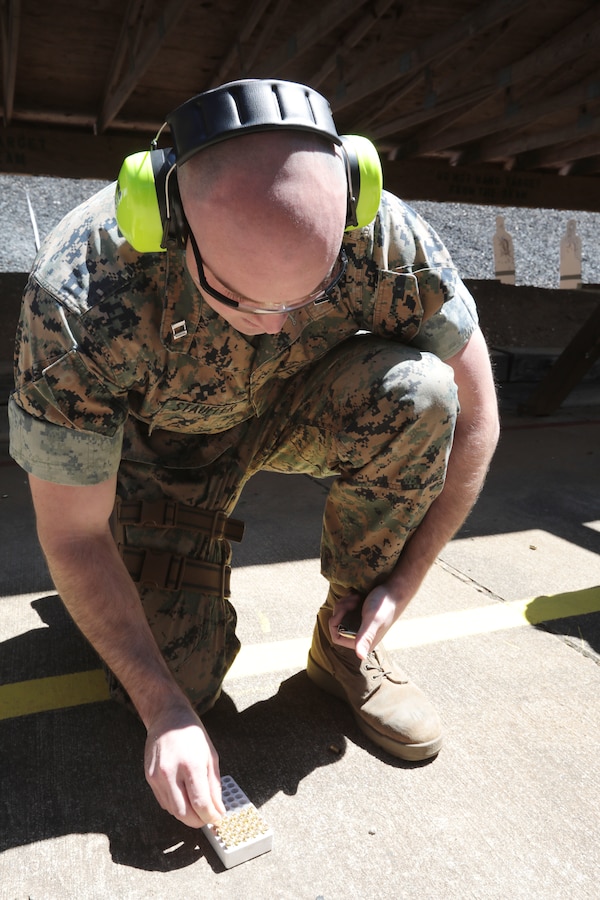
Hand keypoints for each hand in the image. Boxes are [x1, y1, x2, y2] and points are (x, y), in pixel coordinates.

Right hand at [144, 703, 225, 827]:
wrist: (168, 718)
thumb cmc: (193, 735)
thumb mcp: (211, 756)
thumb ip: (214, 786)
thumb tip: (218, 810)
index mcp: (191, 765)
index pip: (200, 803)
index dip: (210, 816)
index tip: (217, 818)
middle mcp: (171, 772)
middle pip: (184, 813)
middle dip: (198, 821)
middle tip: (207, 819)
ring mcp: (157, 776)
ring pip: (172, 810)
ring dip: (187, 815)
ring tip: (197, 808)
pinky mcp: (149, 778)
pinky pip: (164, 801)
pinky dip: (176, 805)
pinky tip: (184, 797)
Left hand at [329, 584, 401, 660]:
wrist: (394, 590)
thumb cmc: (385, 605)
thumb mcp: (373, 620)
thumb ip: (365, 637)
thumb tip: (361, 657)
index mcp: (364, 642)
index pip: (337, 637)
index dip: (336, 623)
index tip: (344, 610)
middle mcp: (361, 636)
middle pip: (337, 624)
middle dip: (341, 610)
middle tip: (353, 601)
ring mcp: (360, 624)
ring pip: (340, 615)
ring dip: (345, 603)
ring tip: (357, 598)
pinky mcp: (360, 615)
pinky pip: (345, 608)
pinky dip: (348, 600)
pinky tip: (357, 596)